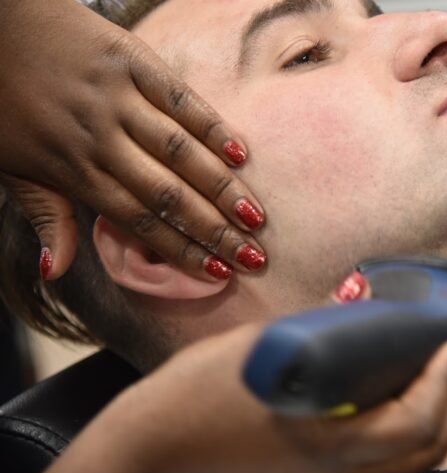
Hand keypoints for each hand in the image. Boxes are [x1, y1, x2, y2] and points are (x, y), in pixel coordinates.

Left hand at [0, 0, 264, 281]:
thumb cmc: (2, 103)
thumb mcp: (10, 169)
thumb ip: (45, 217)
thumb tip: (55, 272)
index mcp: (73, 171)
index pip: (140, 221)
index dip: (184, 250)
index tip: (221, 271)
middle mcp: (99, 139)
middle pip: (168, 194)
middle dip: (215, 230)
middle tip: (255, 256)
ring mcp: (117, 98)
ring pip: (179, 152)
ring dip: (222, 187)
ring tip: (256, 217)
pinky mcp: (130, 60)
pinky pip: (179, 98)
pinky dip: (211, 125)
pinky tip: (241, 153)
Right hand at [29, 275, 446, 472]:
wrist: (150, 453)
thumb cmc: (195, 399)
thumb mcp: (262, 350)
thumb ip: (319, 325)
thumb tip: (362, 294)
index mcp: (327, 446)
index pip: (414, 422)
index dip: (444, 384)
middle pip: (426, 450)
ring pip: (409, 467)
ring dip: (439, 422)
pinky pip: (383, 472)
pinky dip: (408, 441)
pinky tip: (406, 409)